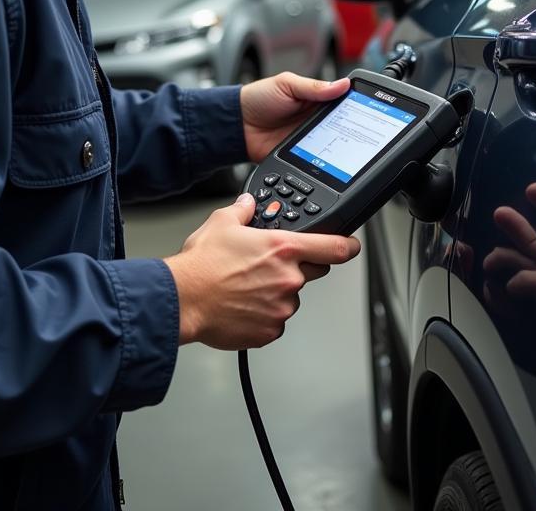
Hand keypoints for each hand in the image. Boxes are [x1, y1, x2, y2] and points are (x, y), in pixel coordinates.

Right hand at [163, 193, 360, 348]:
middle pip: (312, 272)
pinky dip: (263, 314)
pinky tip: (241, 305)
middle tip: (266, 266)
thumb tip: (247, 205)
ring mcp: (281, 307)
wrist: (183, 300)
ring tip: (245, 287)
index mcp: (283, 248)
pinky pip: (275, 320)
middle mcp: (289, 278)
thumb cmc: (202, 265)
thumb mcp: (222, 222)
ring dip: (277, 292)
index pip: (333, 247)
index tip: (352, 246)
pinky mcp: (270, 330)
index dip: (347, 245)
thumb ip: (242, 211)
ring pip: (290, 297)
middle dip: (296, 267)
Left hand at [240, 72, 349, 162]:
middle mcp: (316, 120)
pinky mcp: (302, 156)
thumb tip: (343, 85)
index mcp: (316, 99)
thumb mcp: (286, 84)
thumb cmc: (258, 98)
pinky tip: (329, 160)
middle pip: (342, 126)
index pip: (343, 102)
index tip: (366, 108)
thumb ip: (314, 87)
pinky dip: (324, 161)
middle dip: (350, 129)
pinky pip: (318, 161)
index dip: (354, 106)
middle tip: (356, 130)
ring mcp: (310, 139)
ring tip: (345, 146)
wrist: (237, 125)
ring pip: (334, 145)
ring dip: (338, 146)